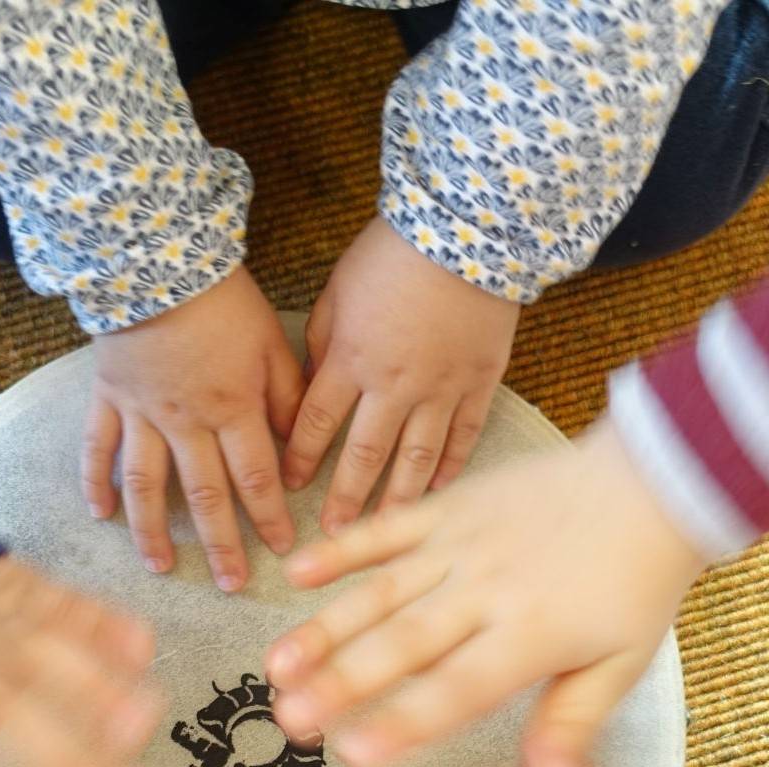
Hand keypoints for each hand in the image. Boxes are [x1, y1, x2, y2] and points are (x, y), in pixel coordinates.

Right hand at [86, 265, 302, 590]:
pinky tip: (100, 515)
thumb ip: (286, 395)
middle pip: (205, 496)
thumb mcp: (271, 342)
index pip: (257, 478)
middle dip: (221, 545)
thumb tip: (297, 442)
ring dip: (154, 531)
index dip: (270, 517)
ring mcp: (142, 414)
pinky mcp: (108, 397)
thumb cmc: (222, 298)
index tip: (282, 549)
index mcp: (233, 410)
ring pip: (148, 485)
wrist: (155, 259)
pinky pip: (98, 447)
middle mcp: (187, 423)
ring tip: (161, 567)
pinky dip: (96, 482)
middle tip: (230, 585)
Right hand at [266, 425, 706, 766]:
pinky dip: (342, 548)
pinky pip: (388, 527)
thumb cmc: (638, 581)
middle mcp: (486, 592)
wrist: (654, 483)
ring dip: (325, 628)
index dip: (403, 721)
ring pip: (381, 592)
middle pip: (403, 645)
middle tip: (289, 719)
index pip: (456, 689)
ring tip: (276, 664)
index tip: (352, 754)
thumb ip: (572, 723)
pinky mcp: (452, 506)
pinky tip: (296, 572)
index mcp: (530, 637)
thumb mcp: (622, 663)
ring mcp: (463, 545)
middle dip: (341, 684)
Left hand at [287, 216, 519, 531]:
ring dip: (398, 498)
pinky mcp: (479, 383)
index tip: (289, 486)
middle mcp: (394, 385)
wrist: (468, 231)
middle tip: (334, 534)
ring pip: (416, 458)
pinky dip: (451, 467)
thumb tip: (310, 384)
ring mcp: (441, 389)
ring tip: (386, 529)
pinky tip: (439, 490)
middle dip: (346, 499)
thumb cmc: (394, 253)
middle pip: (365, 456)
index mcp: (351, 360)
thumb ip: (322, 343)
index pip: (315, 425)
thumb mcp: (337, 290)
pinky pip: (463, 437)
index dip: (300, 459)